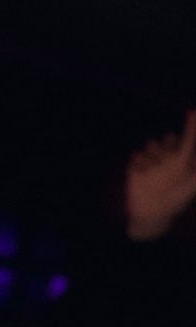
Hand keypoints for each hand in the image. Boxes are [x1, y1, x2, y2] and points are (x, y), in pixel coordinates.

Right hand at [124, 110, 195, 239]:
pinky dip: (139, 161)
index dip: (191, 126)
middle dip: (167, 141)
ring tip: (153, 166)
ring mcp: (152, 163)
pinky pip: (137, 155)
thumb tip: (195, 152)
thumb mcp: (192, 185)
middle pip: (167, 139)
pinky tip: (142, 172)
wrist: (152, 215)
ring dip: (153, 152)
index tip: (192, 112)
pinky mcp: (137, 168)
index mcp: (183, 162)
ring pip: (152, 144)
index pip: (188, 140)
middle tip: (168, 148)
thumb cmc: (176, 203)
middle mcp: (168, 160)